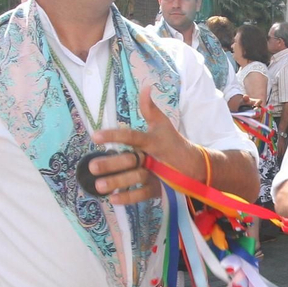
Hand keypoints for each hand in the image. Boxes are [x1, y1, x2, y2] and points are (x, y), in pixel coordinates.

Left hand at [90, 86, 195, 204]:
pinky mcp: (157, 189)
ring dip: (116, 182)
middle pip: (130, 160)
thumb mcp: (163, 123)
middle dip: (111, 164)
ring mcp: (155, 175)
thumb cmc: (173, 142)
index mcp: (152, 141)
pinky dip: (128, 198)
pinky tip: (113, 199)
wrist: (195, 166)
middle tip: (92, 166)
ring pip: (134, 179)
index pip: (131, 136)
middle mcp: (152, 158)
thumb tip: (145, 86)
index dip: (114, 136)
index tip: (95, 136)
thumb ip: (150, 108)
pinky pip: (142, 195)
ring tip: (98, 186)